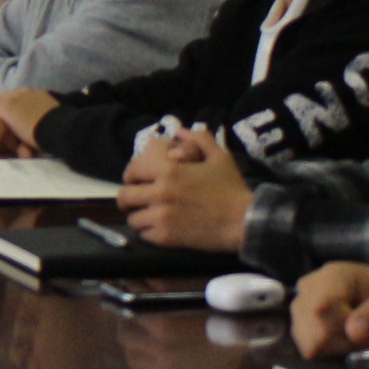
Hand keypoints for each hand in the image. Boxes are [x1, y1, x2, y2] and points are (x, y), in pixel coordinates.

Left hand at [120, 128, 252, 251]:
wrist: (244, 221)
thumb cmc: (231, 189)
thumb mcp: (220, 156)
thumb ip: (199, 139)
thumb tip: (180, 131)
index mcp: (168, 170)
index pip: (132, 171)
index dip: (131, 176)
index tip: (137, 181)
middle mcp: (159, 192)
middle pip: (124, 197)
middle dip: (129, 199)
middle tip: (138, 202)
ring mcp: (161, 216)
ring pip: (133, 219)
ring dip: (139, 217)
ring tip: (149, 217)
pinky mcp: (166, 237)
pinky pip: (144, 235)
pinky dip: (150, 233)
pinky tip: (161, 229)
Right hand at [290, 264, 368, 357]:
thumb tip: (353, 332)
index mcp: (333, 276)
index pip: (322, 310)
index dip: (347, 333)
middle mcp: (310, 288)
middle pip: (314, 331)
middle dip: (347, 344)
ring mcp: (302, 307)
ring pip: (310, 344)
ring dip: (341, 350)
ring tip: (364, 341)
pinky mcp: (302, 325)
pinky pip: (309, 350)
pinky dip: (333, 353)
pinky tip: (350, 344)